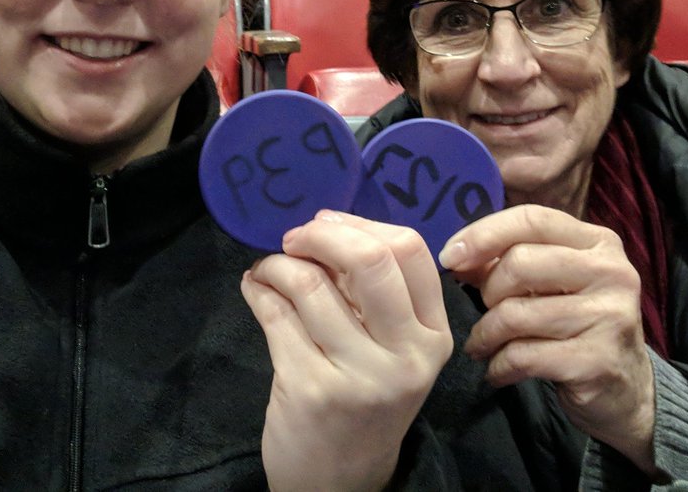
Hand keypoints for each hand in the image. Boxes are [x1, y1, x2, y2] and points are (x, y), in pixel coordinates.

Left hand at [242, 211, 452, 491]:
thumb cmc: (365, 400)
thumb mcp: (393, 352)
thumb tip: (327, 224)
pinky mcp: (310, 389)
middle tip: (293, 237)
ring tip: (267, 269)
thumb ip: (375, 294)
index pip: (411, 251)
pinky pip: (276, 315)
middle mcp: (405, 356)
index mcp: (433, 337)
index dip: (362, 224)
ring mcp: (359, 376)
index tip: (328, 222)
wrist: (340, 482)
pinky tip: (254, 288)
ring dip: (277, 265)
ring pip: (310, 284)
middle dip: (320, 235)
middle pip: (368, 260)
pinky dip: (257, 289)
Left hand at [440, 204, 656, 473]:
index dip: (483, 234)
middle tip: (484, 309)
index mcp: (599, 242)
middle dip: (488, 289)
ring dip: (486, 334)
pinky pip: (523, 355)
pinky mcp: (597, 361)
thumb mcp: (552, 282)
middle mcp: (611, 272)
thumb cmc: (577, 324)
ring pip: (516, 313)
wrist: (626, 389)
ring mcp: (609, 317)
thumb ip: (508, 260)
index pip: (532, 219)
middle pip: (520, 263)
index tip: (449, 256)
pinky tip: (498, 371)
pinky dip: (499, 365)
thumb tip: (455, 255)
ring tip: (482, 345)